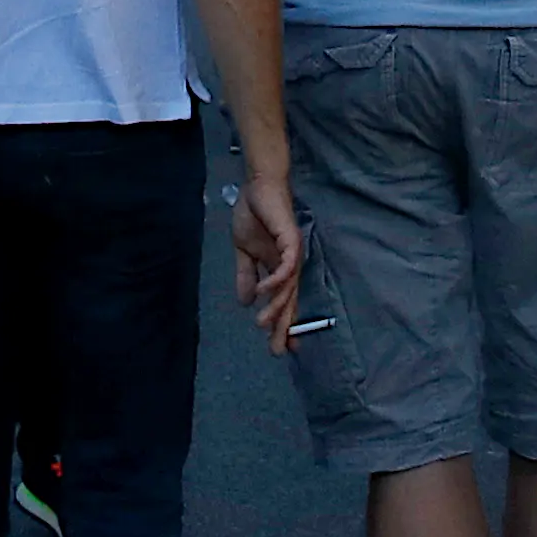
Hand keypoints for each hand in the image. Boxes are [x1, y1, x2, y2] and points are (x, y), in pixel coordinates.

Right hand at [229, 177, 305, 353]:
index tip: (280, 348)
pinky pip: (287, 266)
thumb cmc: (253, 214)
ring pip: (288, 288)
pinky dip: (275, 281)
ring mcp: (292, 254)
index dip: (282, 324)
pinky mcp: (291, 240)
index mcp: (278, 269)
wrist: (257, 186)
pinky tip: (263, 293)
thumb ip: (246, 275)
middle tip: (277, 350)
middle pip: (290, 302)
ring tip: (262, 325)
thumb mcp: (244, 251)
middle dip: (283, 327)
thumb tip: (245, 302)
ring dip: (276, 308)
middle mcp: (290, 265)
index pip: (283, 302)